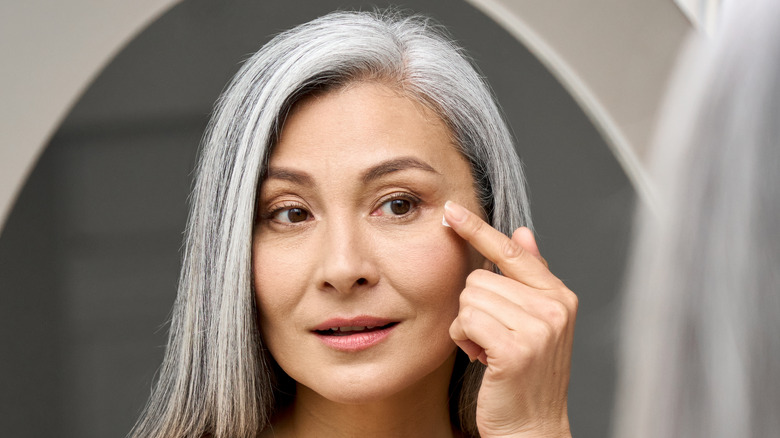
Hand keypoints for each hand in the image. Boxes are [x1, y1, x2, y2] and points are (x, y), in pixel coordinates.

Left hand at [444, 201, 576, 437]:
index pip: (512, 252)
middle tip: (492, 339)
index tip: (451, 211)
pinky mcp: (516, 349)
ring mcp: (538, 328)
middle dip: (474, 309)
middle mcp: (554, 308)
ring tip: (488, 350)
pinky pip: (466, 321)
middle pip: (480, 279)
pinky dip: (464, 340)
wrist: (532, 428)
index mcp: (559, 296)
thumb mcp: (534, 322)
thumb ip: (529, 277)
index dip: (478, 230)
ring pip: (469, 299)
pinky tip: (482, 359)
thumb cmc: (526, 376)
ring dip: (468, 327)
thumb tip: (523, 232)